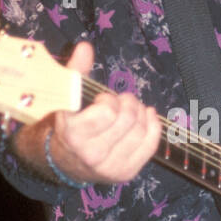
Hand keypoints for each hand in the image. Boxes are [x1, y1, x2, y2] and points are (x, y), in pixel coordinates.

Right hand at [51, 42, 162, 183]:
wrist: (66, 162)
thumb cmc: (70, 125)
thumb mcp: (68, 99)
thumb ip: (75, 72)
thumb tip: (85, 47)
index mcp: (74, 135)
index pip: (107, 111)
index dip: (109, 100)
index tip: (103, 100)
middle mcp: (91, 154)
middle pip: (127, 119)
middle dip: (128, 103)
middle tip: (122, 101)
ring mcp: (110, 167)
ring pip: (140, 130)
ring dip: (141, 112)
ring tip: (133, 109)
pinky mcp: (125, 172)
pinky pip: (150, 145)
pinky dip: (154, 126)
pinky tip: (148, 116)